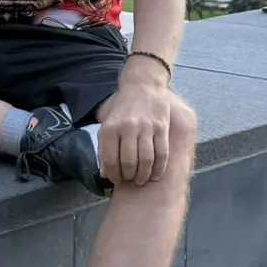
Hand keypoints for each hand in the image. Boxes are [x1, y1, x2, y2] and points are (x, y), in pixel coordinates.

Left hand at [96, 71, 172, 186]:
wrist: (142, 85)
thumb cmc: (122, 106)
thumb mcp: (107, 123)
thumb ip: (104, 147)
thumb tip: (104, 173)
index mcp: (111, 127)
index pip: (110, 159)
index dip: (113, 175)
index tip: (115, 180)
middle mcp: (128, 128)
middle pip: (129, 162)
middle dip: (129, 177)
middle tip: (130, 180)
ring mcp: (146, 127)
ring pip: (146, 160)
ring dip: (144, 175)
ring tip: (141, 180)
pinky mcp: (162, 127)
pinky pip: (162, 153)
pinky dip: (159, 168)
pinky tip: (156, 175)